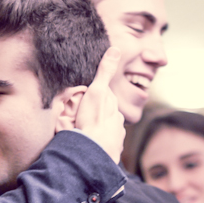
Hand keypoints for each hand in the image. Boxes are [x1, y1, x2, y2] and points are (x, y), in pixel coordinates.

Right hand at [73, 47, 124, 163]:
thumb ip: (105, 72)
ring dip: (100, 131)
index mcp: (113, 107)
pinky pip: (105, 147)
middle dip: (101, 115)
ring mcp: (116, 138)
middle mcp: (118, 122)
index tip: (89, 98)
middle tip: (85, 117)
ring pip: (108, 131)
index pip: (107, 99)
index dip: (98, 97)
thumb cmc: (93, 121)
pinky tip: (92, 147)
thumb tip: (115, 49)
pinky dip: (99, 145)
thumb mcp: (96, 92)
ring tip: (87, 133)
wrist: (93, 152)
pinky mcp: (111, 153)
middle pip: (109, 115)